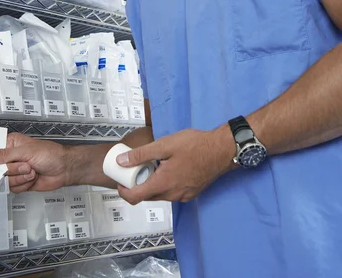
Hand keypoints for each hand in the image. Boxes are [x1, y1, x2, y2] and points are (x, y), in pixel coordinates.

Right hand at [0, 133, 69, 192]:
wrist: (64, 169)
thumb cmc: (50, 154)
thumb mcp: (26, 151)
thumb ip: (4, 155)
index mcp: (10, 144)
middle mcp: (10, 157)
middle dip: (13, 170)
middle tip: (26, 165)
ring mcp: (14, 171)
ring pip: (4, 181)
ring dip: (20, 178)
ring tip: (32, 171)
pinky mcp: (19, 182)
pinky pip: (12, 188)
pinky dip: (24, 185)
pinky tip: (32, 178)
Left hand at [116, 126, 234, 204]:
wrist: (222, 150)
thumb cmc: (195, 145)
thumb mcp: (165, 144)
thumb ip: (142, 154)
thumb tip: (121, 161)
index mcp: (163, 183)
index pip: (135, 197)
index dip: (122, 191)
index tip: (120, 179)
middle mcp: (172, 195)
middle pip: (146, 196)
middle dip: (138, 184)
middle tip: (137, 167)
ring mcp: (183, 196)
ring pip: (159, 195)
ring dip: (152, 183)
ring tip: (154, 164)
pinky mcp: (191, 194)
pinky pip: (171, 193)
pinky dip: (165, 184)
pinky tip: (169, 168)